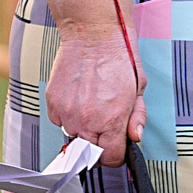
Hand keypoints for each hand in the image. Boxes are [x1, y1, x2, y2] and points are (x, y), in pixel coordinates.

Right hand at [44, 25, 144, 167]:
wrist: (93, 33)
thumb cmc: (119, 57)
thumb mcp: (139, 89)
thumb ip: (137, 118)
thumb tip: (135, 138)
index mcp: (112, 120)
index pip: (110, 158)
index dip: (116, 154)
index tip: (116, 145)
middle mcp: (87, 121)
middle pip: (89, 153)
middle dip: (98, 144)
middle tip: (104, 123)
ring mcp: (67, 112)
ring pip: (73, 136)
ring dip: (82, 128)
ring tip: (90, 104)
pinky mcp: (53, 102)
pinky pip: (59, 121)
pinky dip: (67, 115)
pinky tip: (77, 97)